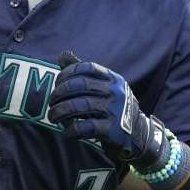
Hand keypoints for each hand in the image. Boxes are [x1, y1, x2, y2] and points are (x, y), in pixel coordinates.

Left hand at [48, 52, 167, 169]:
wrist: (138, 134)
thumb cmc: (114, 107)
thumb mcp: (106, 87)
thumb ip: (84, 73)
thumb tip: (61, 55)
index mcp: (113, 78)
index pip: (86, 67)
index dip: (67, 73)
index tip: (57, 83)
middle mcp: (115, 91)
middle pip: (79, 85)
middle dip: (59, 93)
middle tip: (51, 102)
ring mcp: (115, 110)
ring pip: (79, 106)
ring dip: (59, 111)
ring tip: (53, 116)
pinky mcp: (112, 130)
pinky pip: (85, 127)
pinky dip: (71, 130)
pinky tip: (67, 131)